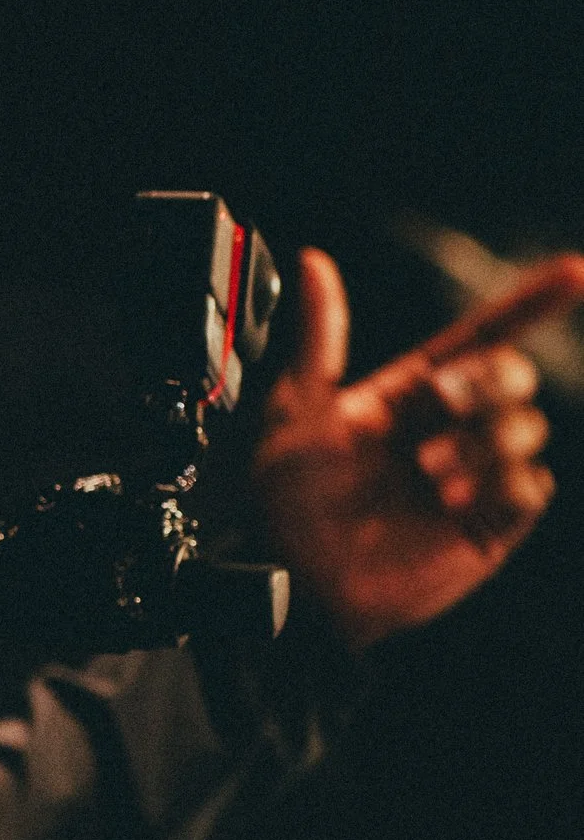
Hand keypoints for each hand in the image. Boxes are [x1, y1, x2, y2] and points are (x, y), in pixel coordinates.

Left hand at [253, 247, 581, 651]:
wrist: (294, 578)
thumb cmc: (285, 502)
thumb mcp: (295, 410)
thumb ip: (319, 337)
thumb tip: (313, 262)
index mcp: (409, 395)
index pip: (482, 337)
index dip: (529, 303)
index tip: (574, 272)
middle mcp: (447, 429)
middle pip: (509, 376)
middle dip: (485, 381)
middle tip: (439, 404)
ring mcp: (472, 476)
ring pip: (525, 428)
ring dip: (483, 440)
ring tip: (429, 473)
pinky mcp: (489, 524)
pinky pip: (528, 488)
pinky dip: (498, 486)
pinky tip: (451, 503)